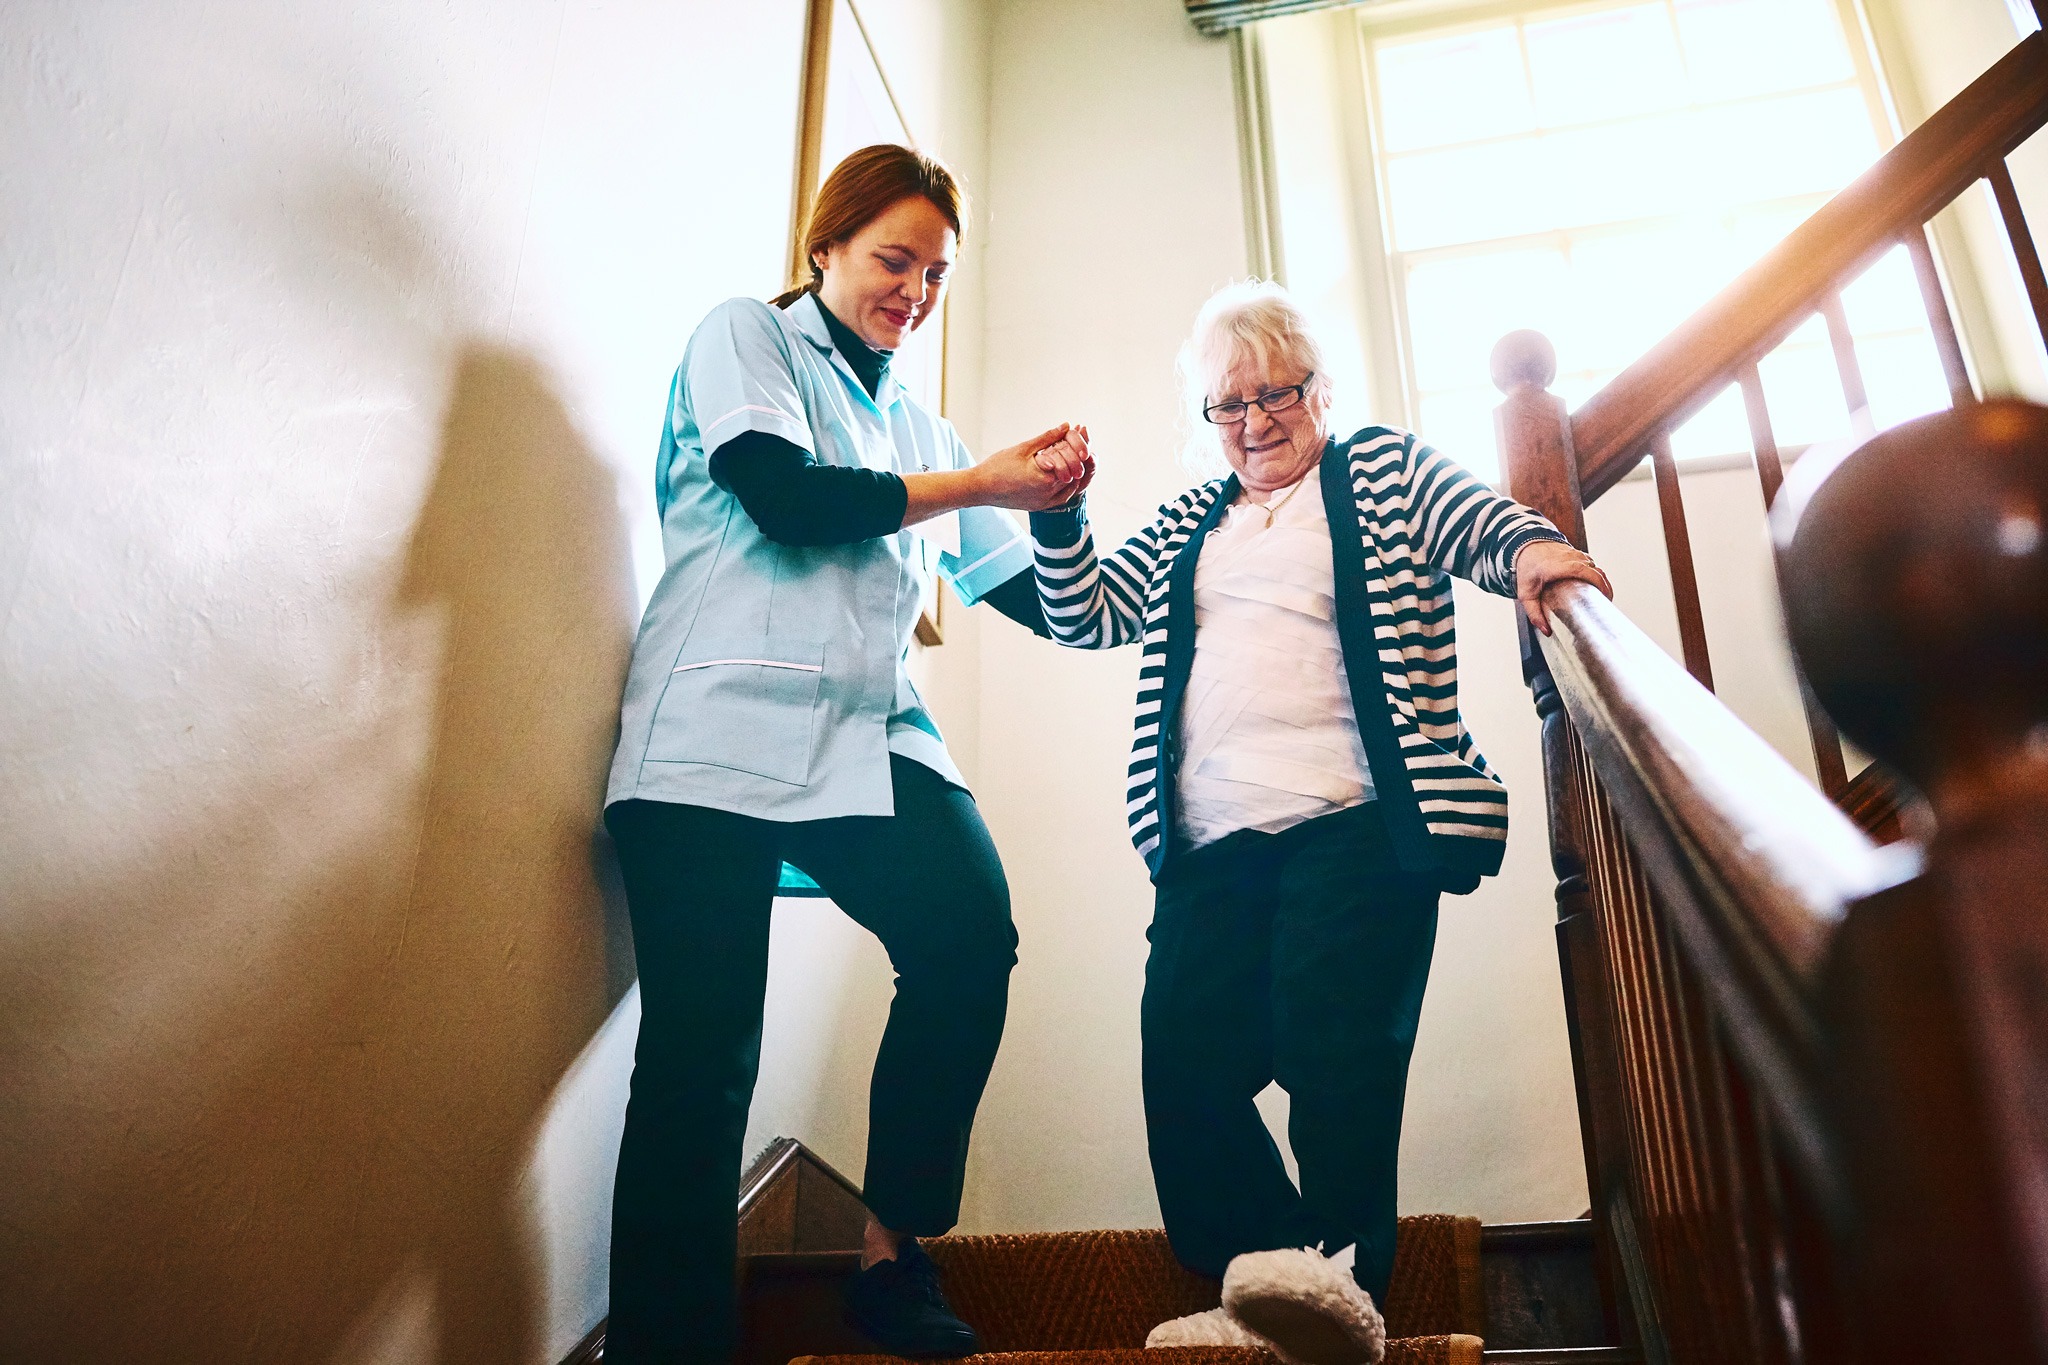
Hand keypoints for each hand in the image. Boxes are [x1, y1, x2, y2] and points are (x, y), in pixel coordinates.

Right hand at [976, 423, 1093, 510]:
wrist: (981, 488)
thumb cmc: (998, 466)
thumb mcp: (1024, 448)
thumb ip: (1047, 438)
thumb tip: (1066, 426)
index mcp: (1045, 477)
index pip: (1072, 459)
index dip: (1077, 444)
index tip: (1078, 432)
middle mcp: (1048, 493)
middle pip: (1075, 473)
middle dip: (1078, 456)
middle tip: (1078, 443)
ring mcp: (1044, 502)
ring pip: (1071, 486)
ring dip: (1074, 470)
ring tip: (1073, 455)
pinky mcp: (1040, 506)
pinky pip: (1062, 498)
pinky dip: (1068, 485)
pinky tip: (1066, 474)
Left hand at [1515, 539, 1611, 635]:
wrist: (1525, 545)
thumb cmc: (1526, 568)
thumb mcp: (1526, 593)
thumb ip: (1534, 613)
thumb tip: (1546, 631)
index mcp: (1558, 567)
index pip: (1586, 572)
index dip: (1600, 584)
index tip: (1605, 598)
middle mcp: (1570, 558)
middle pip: (1596, 571)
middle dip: (1605, 588)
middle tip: (1606, 604)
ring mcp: (1575, 553)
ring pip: (1596, 567)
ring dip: (1602, 582)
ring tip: (1603, 598)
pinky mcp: (1578, 553)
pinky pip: (1592, 564)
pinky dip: (1597, 575)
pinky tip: (1596, 587)